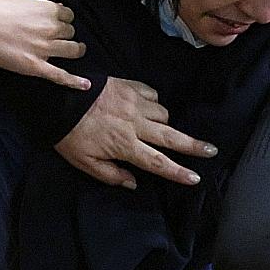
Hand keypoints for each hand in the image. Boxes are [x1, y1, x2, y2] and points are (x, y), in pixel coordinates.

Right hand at [0, 0, 89, 90]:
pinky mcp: (36, 66)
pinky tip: (86, 85)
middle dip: (65, 33)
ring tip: (76, 51)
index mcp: (46, 9)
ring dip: (75, 50)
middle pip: (70, 32)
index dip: (64, 18)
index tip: (59, 21)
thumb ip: (33, 4)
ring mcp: (44, 48)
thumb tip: (39, 7)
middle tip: (58, 36)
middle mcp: (50, 27)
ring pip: (72, 50)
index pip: (68, 14)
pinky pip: (61, 76)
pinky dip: (75, 81)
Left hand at [55, 78, 217, 189]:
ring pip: (163, 114)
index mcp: (124, 145)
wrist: (58, 98)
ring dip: (165, 123)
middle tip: (211, 150)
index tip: (195, 177)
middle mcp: (135, 124)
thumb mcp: (84, 162)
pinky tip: (146, 108)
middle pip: (171, 137)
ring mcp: (134, 102)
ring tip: (157, 129)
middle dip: (193, 145)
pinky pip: (153, 95)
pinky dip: (154, 103)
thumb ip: (111, 174)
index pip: (157, 162)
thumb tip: (133, 183)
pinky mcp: (130, 86)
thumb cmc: (69, 134)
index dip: (178, 172)